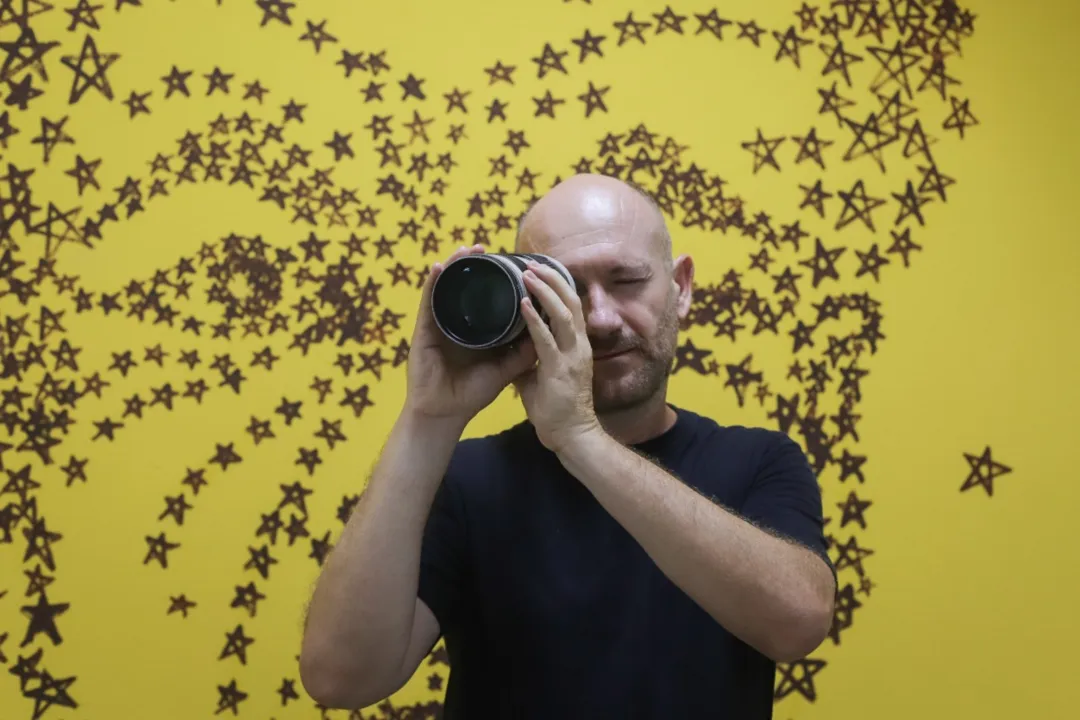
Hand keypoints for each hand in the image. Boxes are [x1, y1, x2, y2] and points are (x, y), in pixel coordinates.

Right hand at [403, 245, 538, 424]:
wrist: (445, 414)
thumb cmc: (470, 395)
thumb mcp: (503, 370)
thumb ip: (522, 353)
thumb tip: (544, 331)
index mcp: (475, 331)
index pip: (484, 299)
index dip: (494, 281)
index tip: (507, 263)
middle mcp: (457, 324)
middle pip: (465, 289)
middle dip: (474, 267)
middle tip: (485, 246)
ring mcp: (439, 326)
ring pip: (447, 290)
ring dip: (455, 267)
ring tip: (466, 249)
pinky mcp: (424, 332)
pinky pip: (429, 303)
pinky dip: (433, 284)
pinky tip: (439, 268)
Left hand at [512, 260, 601, 452]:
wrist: (572, 436)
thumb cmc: (559, 410)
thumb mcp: (542, 377)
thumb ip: (530, 359)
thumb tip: (512, 346)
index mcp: (577, 346)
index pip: (571, 306)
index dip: (558, 285)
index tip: (542, 268)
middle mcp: (579, 346)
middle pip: (572, 301)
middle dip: (553, 278)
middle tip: (532, 262)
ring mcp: (572, 356)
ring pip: (564, 312)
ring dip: (545, 291)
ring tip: (527, 273)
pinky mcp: (560, 369)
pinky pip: (546, 338)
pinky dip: (535, 319)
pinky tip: (523, 304)